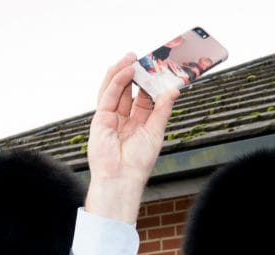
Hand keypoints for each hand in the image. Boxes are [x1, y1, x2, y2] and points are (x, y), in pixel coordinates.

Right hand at [84, 54, 177, 223]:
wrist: (122, 178)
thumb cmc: (138, 162)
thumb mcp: (156, 132)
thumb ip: (162, 110)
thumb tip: (174, 91)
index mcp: (138, 124)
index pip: (142, 98)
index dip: (148, 84)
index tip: (156, 70)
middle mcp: (123, 119)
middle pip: (128, 91)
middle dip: (134, 74)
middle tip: (142, 58)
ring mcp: (110, 118)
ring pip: (115, 89)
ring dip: (121, 71)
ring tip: (131, 57)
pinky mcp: (100, 118)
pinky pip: (108, 95)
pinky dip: (116, 81)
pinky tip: (125, 70)